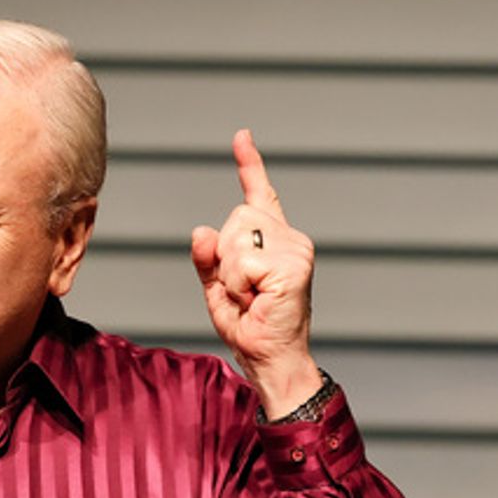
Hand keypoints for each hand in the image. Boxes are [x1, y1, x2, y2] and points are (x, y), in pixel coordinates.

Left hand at [190, 129, 321, 417]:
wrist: (271, 360)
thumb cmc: (250, 327)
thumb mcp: (218, 289)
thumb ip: (208, 259)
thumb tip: (202, 230)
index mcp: (273, 241)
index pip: (260, 195)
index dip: (249, 165)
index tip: (241, 137)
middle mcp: (290, 239)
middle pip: (236, 219)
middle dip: (224, 258)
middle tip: (243, 292)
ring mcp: (296, 250)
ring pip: (236, 240)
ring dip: (230, 275)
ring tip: (251, 298)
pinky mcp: (293, 266)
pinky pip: (242, 261)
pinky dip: (238, 285)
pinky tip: (256, 301)